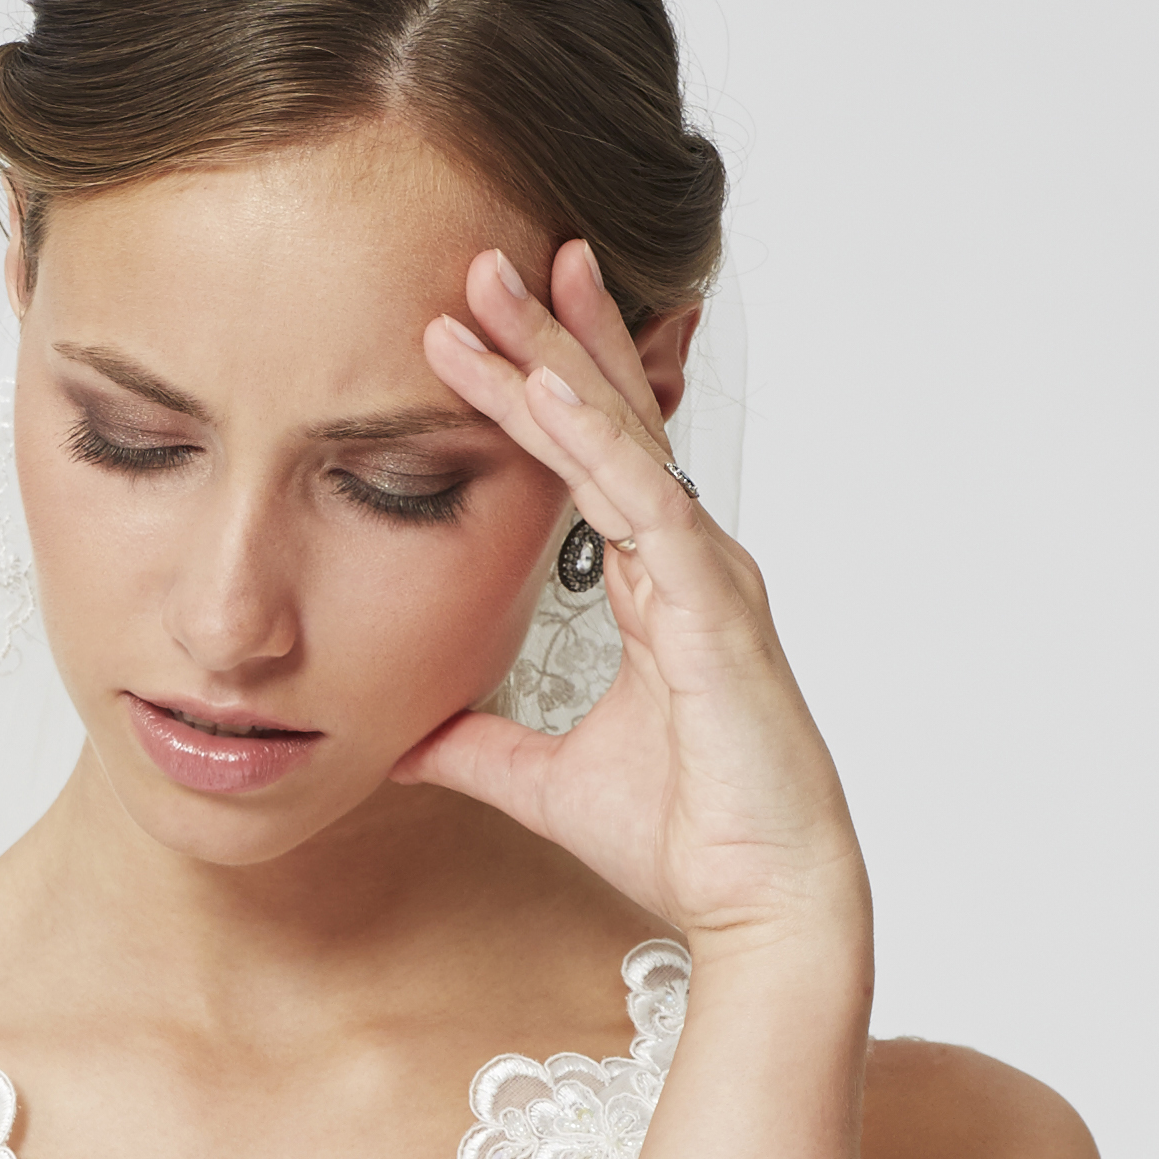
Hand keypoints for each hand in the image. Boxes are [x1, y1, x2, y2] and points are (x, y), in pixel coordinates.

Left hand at [400, 239, 872, 969]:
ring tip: (503, 284)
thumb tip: (400, 740)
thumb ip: (475, 748)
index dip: (531, 388)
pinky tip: (549, 392)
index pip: (586, 459)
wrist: (758, 903)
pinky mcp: (715, 610)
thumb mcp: (540, 783)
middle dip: (548, 335)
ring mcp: (708, 576)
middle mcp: (689, 561)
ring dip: (560, 360)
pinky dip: (596, 445)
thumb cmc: (684, 838)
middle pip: (610, 420)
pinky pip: (647, 505)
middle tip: (484, 255)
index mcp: (659, 584)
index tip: (468, 327)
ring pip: (624, 441)